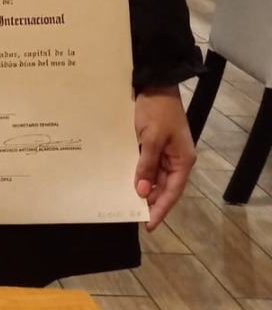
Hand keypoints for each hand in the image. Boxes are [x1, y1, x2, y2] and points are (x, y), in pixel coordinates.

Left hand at [134, 85, 195, 229]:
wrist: (155, 84)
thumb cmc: (156, 111)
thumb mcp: (152, 138)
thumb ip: (147, 165)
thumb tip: (142, 191)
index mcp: (182, 160)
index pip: (172, 192)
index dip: (160, 209)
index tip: (148, 224)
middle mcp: (177, 159)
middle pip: (164, 187)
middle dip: (150, 201)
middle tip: (133, 215)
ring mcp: (166, 151)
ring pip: (155, 177)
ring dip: (143, 187)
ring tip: (127, 201)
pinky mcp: (154, 143)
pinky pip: (148, 164)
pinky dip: (139, 173)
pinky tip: (127, 179)